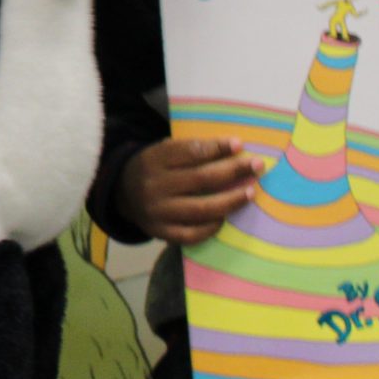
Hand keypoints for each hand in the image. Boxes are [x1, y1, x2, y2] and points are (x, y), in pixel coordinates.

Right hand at [116, 136, 261, 245]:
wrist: (122, 193)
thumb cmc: (154, 168)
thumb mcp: (162, 151)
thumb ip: (190, 151)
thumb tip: (234, 149)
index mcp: (154, 159)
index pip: (191, 151)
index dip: (217, 147)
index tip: (239, 144)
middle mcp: (154, 185)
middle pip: (202, 179)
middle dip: (234, 171)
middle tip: (257, 166)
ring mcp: (158, 212)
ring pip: (202, 209)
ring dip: (231, 200)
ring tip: (250, 192)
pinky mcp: (161, 232)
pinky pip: (193, 233)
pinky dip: (212, 226)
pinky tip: (225, 218)